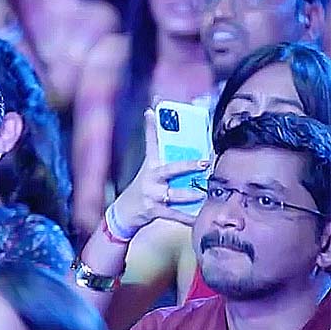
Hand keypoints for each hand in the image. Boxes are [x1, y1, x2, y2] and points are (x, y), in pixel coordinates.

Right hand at [112, 109, 209, 230]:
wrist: (125, 211)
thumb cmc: (144, 187)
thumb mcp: (150, 168)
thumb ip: (163, 152)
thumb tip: (175, 136)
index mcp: (151, 164)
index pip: (151, 141)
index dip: (150, 125)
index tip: (151, 111)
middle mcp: (151, 177)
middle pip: (170, 169)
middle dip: (187, 166)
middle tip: (205, 163)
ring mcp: (152, 194)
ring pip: (173, 194)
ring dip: (189, 194)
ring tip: (203, 193)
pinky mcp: (154, 210)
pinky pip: (174, 214)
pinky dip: (186, 217)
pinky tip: (198, 218)